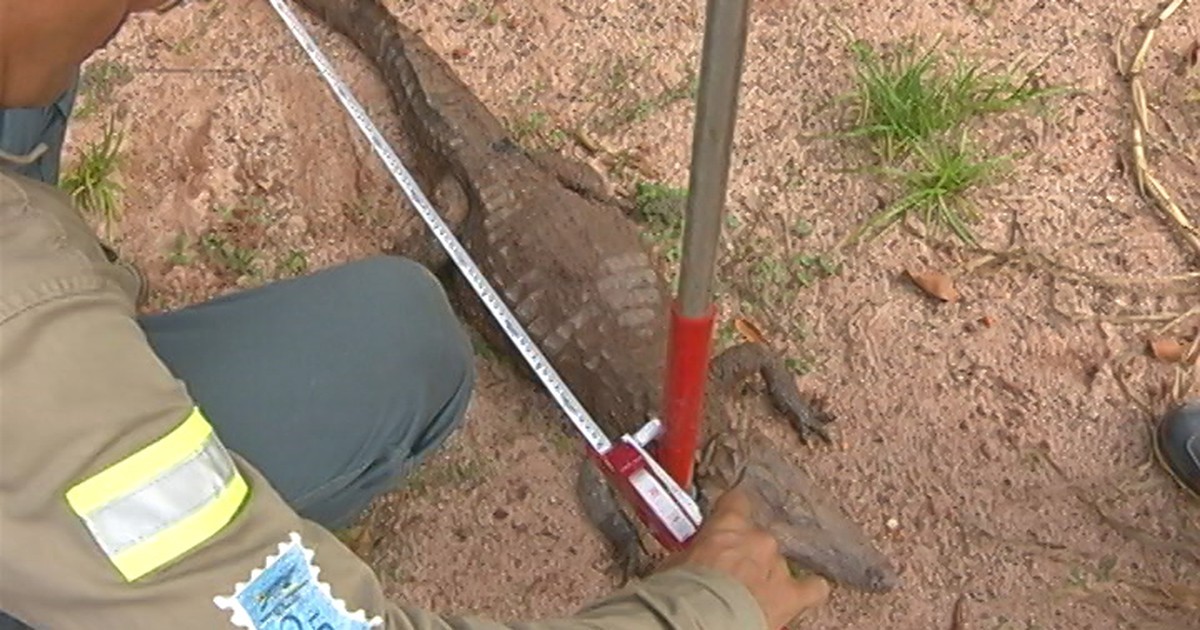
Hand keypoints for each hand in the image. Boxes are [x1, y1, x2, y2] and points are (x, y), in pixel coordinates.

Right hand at [663, 485, 830, 627]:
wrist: (700, 618)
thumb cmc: (681, 591)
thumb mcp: (676, 562)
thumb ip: (695, 554)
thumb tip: (692, 563)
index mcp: (728, 524)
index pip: (736, 501)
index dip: (732, 512)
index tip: (726, 521)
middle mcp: (758, 539)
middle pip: (757, 538)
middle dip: (745, 554)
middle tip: (727, 573)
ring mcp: (777, 567)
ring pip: (778, 563)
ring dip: (767, 575)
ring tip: (753, 594)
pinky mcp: (791, 595)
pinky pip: (812, 588)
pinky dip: (808, 590)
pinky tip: (801, 595)